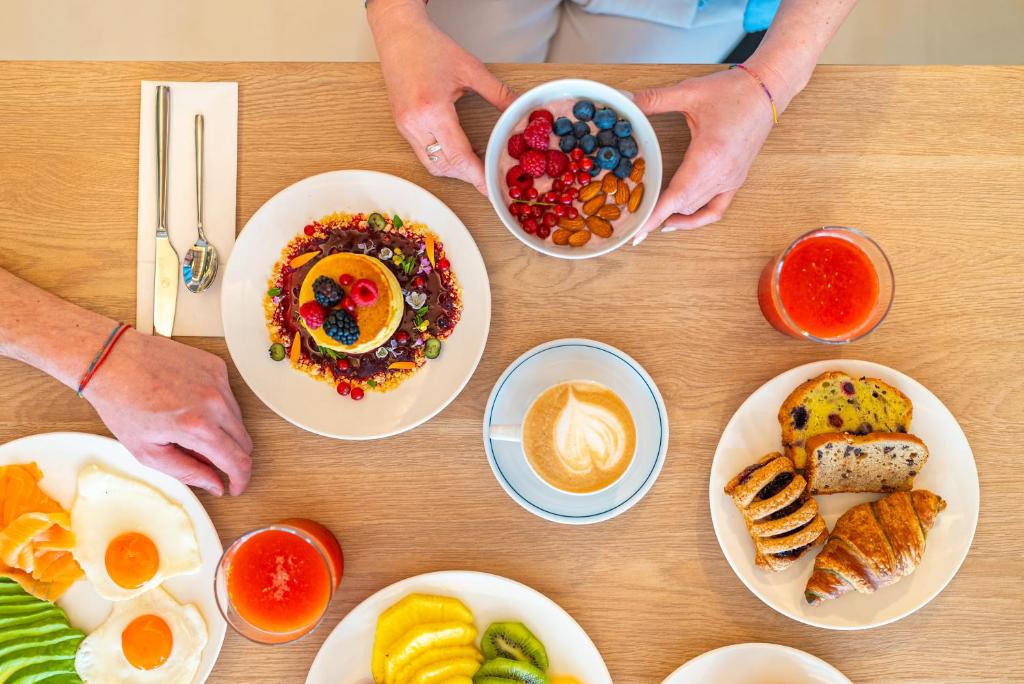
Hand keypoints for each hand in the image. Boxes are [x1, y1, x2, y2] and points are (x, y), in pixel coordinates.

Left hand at [84, 330, 252, 495]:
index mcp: (197, 427)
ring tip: (190, 427)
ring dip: (222, 430)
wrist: (111, 359)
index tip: (235, 485)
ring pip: (238, 419)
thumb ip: (187, 472)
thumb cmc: (121, 401)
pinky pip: (229, 396)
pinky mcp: (216, 366)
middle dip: (230, 456)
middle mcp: (213, 401)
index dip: (240, 479)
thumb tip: (214, 484)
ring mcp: (217, 381)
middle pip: (244, 441)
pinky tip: (190, 404)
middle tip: (206, 459)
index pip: (238, 461)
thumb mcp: (147, 451)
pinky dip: (216, 407)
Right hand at [369, 0, 515, 193]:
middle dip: (468, 176)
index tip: (491, 188)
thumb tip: (519, 110)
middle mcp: (415, 123)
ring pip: (432, 164)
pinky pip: (423, 153)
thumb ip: (498, 94)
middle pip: (445, 166)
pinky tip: (458, 150)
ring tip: (476, 163)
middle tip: (490, 176)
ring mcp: (405, 127)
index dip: (477, 175)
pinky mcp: (401, 126)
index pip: (458, 156)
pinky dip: (442, 158)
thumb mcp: (470, 69)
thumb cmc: (429, 46)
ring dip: (454, 170)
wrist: (398, 34)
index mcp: (432, 110)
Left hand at [632, 68, 775, 243]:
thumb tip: (624, 100)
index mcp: (709, 155)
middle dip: (657, 216)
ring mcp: (731, 180)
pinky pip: (716, 209)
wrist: (768, 89)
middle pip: (683, 207)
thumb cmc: (732, 91)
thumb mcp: (688, 92)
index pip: (676, 196)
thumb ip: (653, 99)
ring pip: (696, 209)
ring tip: (649, 217)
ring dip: (674, 215)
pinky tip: (678, 219)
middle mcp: (722, 174)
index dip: (655, 216)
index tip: (638, 234)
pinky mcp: (736, 180)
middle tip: (632, 221)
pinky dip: (697, 218)